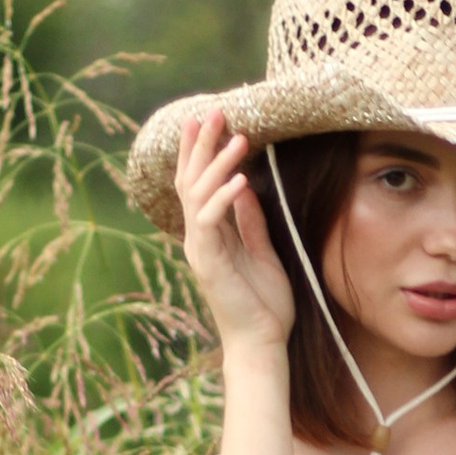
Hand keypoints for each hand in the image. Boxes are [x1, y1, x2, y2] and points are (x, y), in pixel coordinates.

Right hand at [176, 105, 295, 359]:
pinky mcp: (209, 263)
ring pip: (198, 195)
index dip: (201, 152)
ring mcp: (201, 249)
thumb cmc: (264, 303)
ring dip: (217, 164)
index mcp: (212, 233)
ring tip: (238, 137)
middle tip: (213, 111)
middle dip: (201, 145)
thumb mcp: (263, 252)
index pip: (199, 184)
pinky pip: (210, 222)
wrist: (261, 343)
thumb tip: (246, 188)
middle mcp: (200, 237)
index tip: (208, 120)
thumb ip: (250, 221)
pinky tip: (240, 179)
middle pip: (191, 181)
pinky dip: (223, 198)